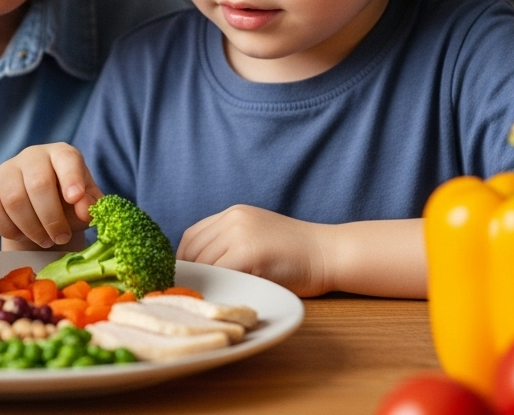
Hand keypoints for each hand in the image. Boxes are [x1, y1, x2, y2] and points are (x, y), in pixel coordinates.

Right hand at [0, 143, 102, 248]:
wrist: (39, 214)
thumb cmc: (68, 205)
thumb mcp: (85, 205)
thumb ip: (89, 206)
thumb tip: (83, 210)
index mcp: (61, 154)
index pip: (66, 159)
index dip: (71, 178)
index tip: (75, 199)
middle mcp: (32, 156)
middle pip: (38, 184)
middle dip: (51, 217)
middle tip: (60, 238)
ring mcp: (6, 170)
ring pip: (13, 200)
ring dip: (31, 228)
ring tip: (45, 240)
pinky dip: (8, 229)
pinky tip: (22, 235)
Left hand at [177, 205, 332, 296]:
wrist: (330, 254)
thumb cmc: (296, 255)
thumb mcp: (258, 237)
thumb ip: (231, 244)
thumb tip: (198, 270)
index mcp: (234, 213)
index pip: (191, 236)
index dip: (184, 261)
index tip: (185, 280)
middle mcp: (233, 219)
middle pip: (192, 250)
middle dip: (189, 275)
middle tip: (191, 296)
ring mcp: (240, 233)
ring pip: (203, 263)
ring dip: (202, 283)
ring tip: (206, 300)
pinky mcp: (248, 252)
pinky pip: (219, 273)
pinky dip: (216, 287)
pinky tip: (220, 298)